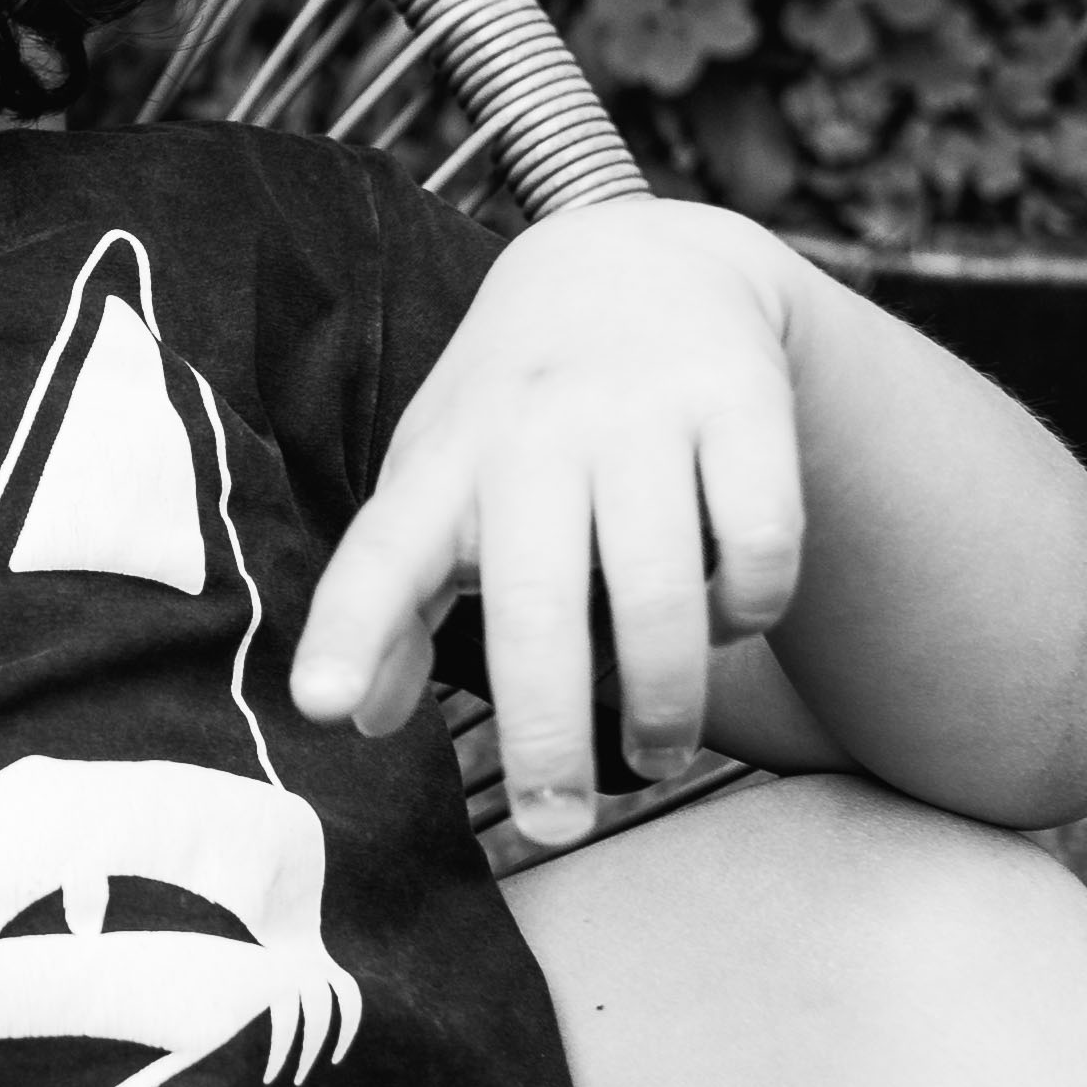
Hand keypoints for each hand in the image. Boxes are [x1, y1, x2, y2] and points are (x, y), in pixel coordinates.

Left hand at [288, 198, 812, 845]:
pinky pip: (762, 545)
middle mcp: (533, 433)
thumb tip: (354, 718)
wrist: (636, 262)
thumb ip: (391, 602)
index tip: (325, 705)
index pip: (382, 553)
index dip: (353, 632)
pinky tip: (728, 617)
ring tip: (654, 752)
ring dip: (664, 700)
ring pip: (662, 592)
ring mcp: (642, 412)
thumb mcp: (437, 486)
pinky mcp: (742, 401)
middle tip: (555, 824)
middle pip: (537, 608)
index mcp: (443, 465)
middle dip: (547, 734)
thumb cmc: (514, 413)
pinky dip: (750, 606)